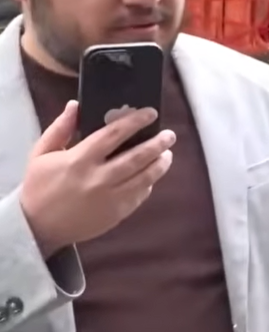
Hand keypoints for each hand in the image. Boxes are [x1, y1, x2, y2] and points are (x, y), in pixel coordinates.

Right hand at [19, 101, 176, 257]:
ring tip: (167, 153)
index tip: (151, 113)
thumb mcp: (41, 154)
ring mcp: (109, 198)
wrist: (36, 227)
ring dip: (160, 163)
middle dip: (158, 143)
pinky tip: (152, 175)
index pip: (114, 134)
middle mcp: (98, 178)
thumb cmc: (40, 186)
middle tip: (169, 135)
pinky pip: (140, 195)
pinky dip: (149, 183)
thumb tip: (76, 104)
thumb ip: (60, 128)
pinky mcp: (116, 214)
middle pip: (137, 156)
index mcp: (79, 160)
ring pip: (145, 177)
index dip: (136, 121)